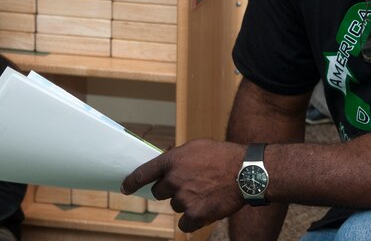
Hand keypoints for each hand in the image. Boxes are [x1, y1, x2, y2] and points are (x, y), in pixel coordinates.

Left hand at [122, 139, 245, 231]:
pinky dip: (192, 220)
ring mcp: (184, 198)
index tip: (125, 188)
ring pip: (175, 206)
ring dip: (186, 202)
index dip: (132, 182)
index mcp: (173, 160)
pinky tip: (204, 210)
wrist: (246, 172)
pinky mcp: (195, 214)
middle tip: (189, 185)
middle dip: (170, 190)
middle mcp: (174, 179)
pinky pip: (184, 224)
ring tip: (205, 192)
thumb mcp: (198, 147)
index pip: (144, 173)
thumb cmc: (224, 156)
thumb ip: (179, 157)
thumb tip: (169, 167)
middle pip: (159, 193)